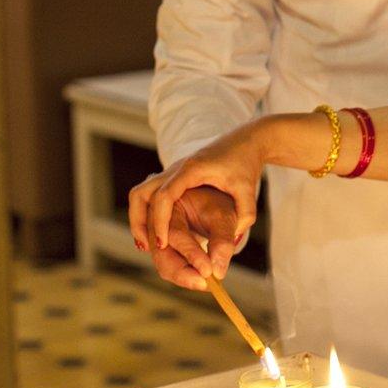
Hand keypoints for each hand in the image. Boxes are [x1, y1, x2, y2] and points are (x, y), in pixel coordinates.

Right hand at [128, 119, 267, 254]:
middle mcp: (178, 168)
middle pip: (142, 193)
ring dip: (139, 216)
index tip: (162, 244)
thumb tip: (234, 241)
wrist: (248, 140)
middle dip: (138, 221)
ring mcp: (174, 171)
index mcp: (192, 169)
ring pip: (142, 192)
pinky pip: (152, 193)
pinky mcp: (177, 175)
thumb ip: (245, 214)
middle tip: (145, 246)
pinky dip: (149, 211)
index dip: (160, 221)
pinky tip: (158, 230)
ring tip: (147, 242)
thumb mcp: (249, 189)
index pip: (164, 196)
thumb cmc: (247, 162)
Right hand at [146, 186, 238, 290]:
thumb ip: (223, 241)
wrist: (212, 192)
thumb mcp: (225, 215)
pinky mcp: (154, 236)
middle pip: (158, 248)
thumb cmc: (218, 199)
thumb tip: (218, 272)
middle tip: (205, 284)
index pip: (176, 232)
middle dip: (181, 271)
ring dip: (179, 274)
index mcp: (171, 195)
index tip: (209, 272)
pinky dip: (176, 270)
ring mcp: (150, 223)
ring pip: (158, 257)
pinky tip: (195, 275)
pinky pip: (160, 258)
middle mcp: (154, 209)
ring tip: (203, 282)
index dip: (191, 254)